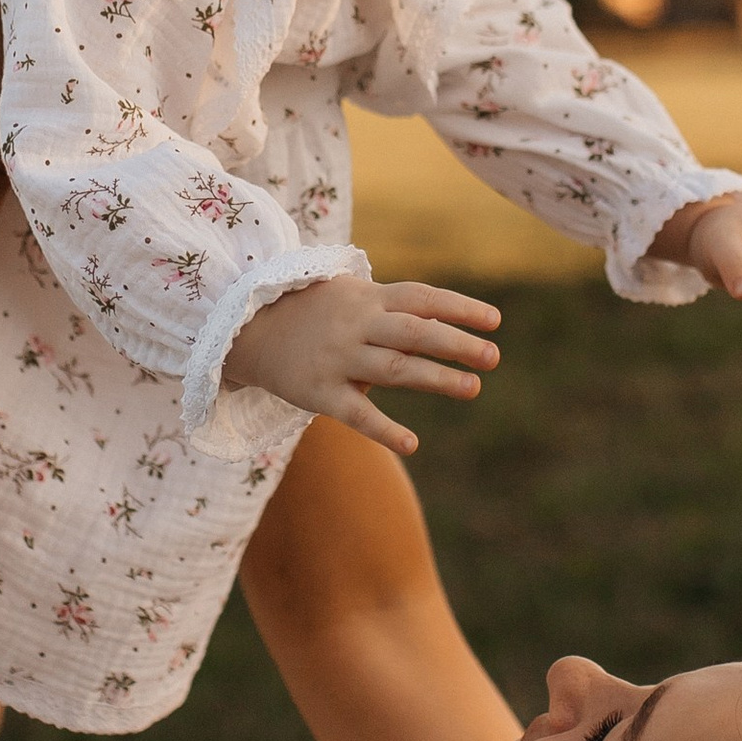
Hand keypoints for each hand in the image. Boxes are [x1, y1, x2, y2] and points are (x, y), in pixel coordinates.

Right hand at [223, 272, 502, 456]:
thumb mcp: (350, 297)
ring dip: (436, 378)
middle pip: (414, 331)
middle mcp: (355, 325)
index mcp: (367, 298)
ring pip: (394, 369)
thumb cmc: (313, 313)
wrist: (245, 330)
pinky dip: (384, 429)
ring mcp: (337, 358)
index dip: (459, 307)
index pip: (421, 298)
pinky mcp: (318, 393)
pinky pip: (356, 413)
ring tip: (473, 388)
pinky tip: (412, 443)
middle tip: (493, 356)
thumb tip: (447, 330)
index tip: (495, 320)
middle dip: (456, 342)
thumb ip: (393, 311)